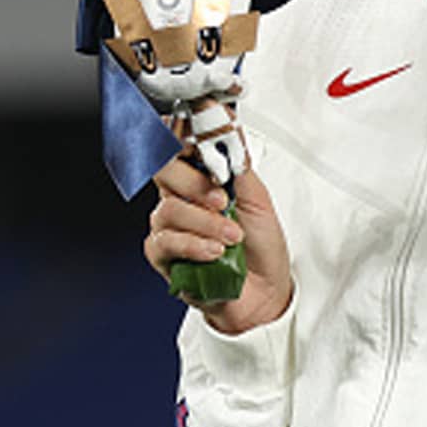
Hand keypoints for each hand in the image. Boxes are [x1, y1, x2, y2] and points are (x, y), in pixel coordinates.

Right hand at [145, 154, 292, 334]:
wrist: (262, 290)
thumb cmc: (260, 246)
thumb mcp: (259, 200)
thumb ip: (240, 168)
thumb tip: (231, 136)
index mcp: (202, 181)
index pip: (179, 151)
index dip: (182, 142)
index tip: (201, 146)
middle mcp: (181, 200)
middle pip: (164, 173)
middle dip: (195, 185)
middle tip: (224, 201)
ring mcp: (169, 228)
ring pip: (168, 210)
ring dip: (205, 223)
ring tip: (231, 237)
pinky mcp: (163, 257)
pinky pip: (165, 244)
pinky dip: (193, 246)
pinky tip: (214, 252)